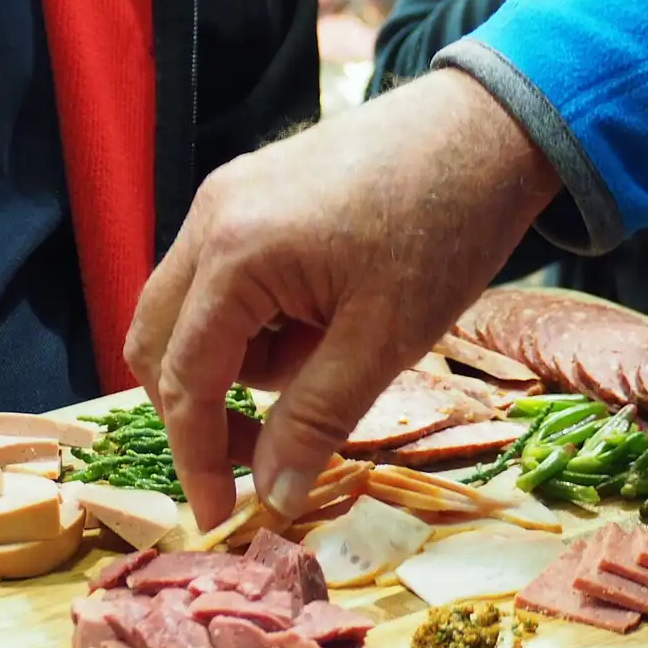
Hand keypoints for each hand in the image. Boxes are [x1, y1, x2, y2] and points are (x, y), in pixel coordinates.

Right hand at [124, 68, 558, 530]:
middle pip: (161, 344)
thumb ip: (316, 420)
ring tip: (327, 357)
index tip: (216, 517)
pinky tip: (322, 320)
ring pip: (193, 315)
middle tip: (264, 453)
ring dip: (240, 363)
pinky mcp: (254, 199)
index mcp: (232, 253)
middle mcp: (209, 220)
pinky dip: (259, 325)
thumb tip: (272, 498)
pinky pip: (226, 284)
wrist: (487, 130)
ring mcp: (227, 201)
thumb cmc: (443, 229)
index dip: (197, 458)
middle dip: (201, 410)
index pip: (185, 379)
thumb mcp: (382, 340)